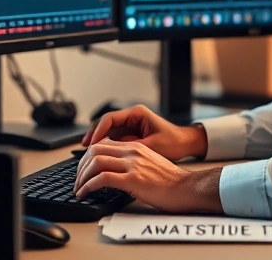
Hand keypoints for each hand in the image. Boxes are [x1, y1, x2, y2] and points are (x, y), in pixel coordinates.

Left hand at [73, 139, 221, 213]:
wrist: (186, 188)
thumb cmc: (171, 182)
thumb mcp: (150, 164)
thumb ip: (133, 162)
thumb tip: (116, 171)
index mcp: (136, 147)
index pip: (103, 144)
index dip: (87, 157)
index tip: (83, 170)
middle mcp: (133, 152)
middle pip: (95, 150)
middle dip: (81, 167)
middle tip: (77, 181)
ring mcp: (132, 164)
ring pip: (95, 162)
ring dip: (81, 177)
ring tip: (78, 189)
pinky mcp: (133, 179)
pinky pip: (102, 178)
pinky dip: (88, 186)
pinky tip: (85, 193)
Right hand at [81, 104, 206, 160]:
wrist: (187, 144)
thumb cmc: (174, 142)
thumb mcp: (152, 146)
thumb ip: (131, 148)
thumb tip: (111, 154)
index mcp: (136, 113)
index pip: (109, 119)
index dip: (98, 132)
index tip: (91, 144)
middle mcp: (132, 117)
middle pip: (105, 124)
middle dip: (93, 136)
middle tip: (84, 149)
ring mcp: (131, 125)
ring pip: (108, 132)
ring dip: (98, 142)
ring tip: (88, 155)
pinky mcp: (132, 135)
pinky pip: (115, 139)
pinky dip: (106, 147)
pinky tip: (100, 157)